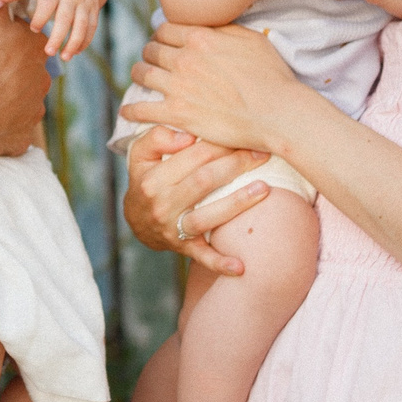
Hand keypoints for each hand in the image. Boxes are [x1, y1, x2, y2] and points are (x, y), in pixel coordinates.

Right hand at [0, 0, 53, 156]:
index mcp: (34, 51)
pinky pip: (12, 134)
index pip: (27, 44)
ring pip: (22, 104)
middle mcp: (40, 81)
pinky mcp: (19, 139)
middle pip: (27, 74)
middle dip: (11, 74)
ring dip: (7, 102)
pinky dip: (1, 130)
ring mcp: (31, 113)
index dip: (9, 45)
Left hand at [2, 0, 104, 61]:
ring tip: (65, 57)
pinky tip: (75, 52)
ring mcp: (84, 2)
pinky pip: (92, 27)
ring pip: (82, 24)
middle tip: (48, 52)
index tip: (33, 29)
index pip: (48, 2)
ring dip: (75, 42)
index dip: (41, 16)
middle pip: (66, 17)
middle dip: (59, 35)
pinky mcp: (93, 8)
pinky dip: (85, 40)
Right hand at [120, 125, 267, 277]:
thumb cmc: (146, 178)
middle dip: (236, 164)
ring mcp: (174, 229)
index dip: (220, 143)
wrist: (136, 219)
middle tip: (262, 153)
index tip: (242, 135)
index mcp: (154, 178)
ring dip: (238, 203)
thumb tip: (187, 136)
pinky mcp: (184, 248)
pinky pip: (203, 256)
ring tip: (265, 189)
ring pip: (208, 216)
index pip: (193, 156)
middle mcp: (163, 204)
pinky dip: (220, 263)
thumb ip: (158, 137)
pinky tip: (241, 266)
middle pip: (205, 180)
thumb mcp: (140, 154)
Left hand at [123, 20, 306, 157]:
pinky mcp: (177, 113)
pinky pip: (142, 109)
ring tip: (139, 78)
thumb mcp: (250, 39)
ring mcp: (178, 86)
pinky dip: (131, 109)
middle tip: (152, 60)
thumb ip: (223, 30)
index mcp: (200, 37)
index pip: (165, 29)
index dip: (162, 35)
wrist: (277, 111)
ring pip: (143, 74)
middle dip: (150, 54)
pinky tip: (127, 111)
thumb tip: (208, 26)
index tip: (164, 42)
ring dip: (138, 75)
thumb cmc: (271, 76)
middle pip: (151, 50)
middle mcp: (184, 58)